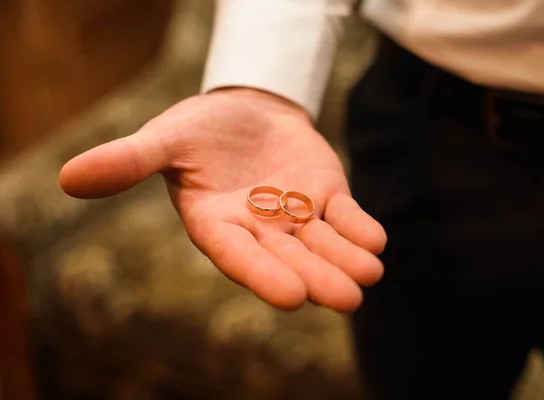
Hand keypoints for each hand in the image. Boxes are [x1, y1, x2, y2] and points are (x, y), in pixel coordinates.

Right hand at [60, 88, 386, 311]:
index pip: (239, 255)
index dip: (263, 274)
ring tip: (368, 277)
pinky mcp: (326, 197)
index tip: (290, 295)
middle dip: (317, 277)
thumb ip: (128, 161)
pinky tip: (376, 242)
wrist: (245, 113)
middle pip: (289, 258)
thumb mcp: (165, 139)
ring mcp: (297, 217)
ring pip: (323, 245)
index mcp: (218, 225)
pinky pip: (346, 217)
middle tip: (346, 298)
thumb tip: (67, 178)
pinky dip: (360, 229)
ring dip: (346, 261)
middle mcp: (260, 230)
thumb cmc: (199, 130)